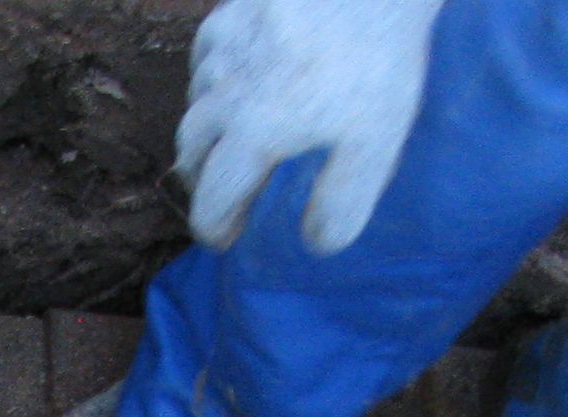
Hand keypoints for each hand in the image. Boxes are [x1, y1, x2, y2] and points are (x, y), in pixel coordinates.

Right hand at [174, 0, 448, 255]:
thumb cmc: (375, 58)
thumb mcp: (374, 143)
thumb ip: (342, 202)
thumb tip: (315, 243)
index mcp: (254, 133)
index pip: (213, 198)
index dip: (214, 227)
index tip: (224, 240)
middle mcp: (223, 93)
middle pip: (191, 151)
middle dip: (203, 182)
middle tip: (224, 196)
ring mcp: (222, 48)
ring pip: (194, 102)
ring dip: (205, 132)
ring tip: (228, 144)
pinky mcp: (231, 12)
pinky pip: (204, 57)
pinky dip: (211, 81)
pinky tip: (233, 81)